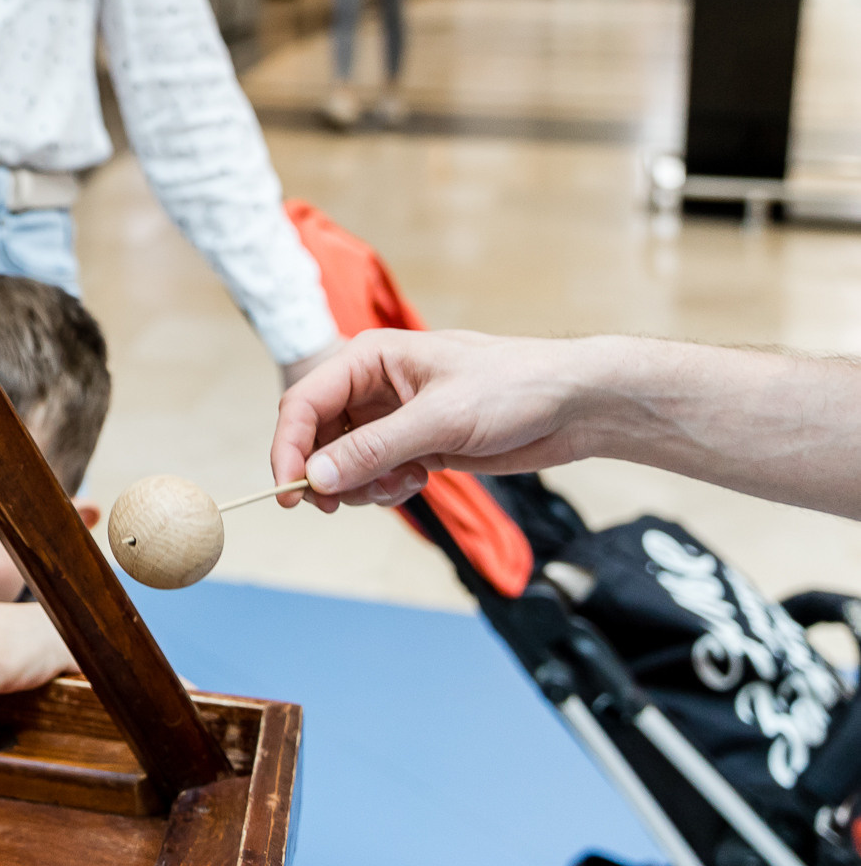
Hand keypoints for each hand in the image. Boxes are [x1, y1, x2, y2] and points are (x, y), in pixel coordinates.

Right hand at [271, 329, 601, 511]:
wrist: (575, 405)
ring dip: (360, 484)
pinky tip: (419, 482)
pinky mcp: (416, 444)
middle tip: (336, 506)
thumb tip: (316, 477)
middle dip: (324, 473)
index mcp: (369, 359)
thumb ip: (374, 449)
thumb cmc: (515, 387)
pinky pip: (375, 472)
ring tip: (401, 487)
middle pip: (317, 436)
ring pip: (343, 460)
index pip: (304, 403)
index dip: (289, 448)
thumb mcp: (440, 419)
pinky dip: (385, 487)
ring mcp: (393, 417)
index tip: (289, 492)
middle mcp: (373, 386)